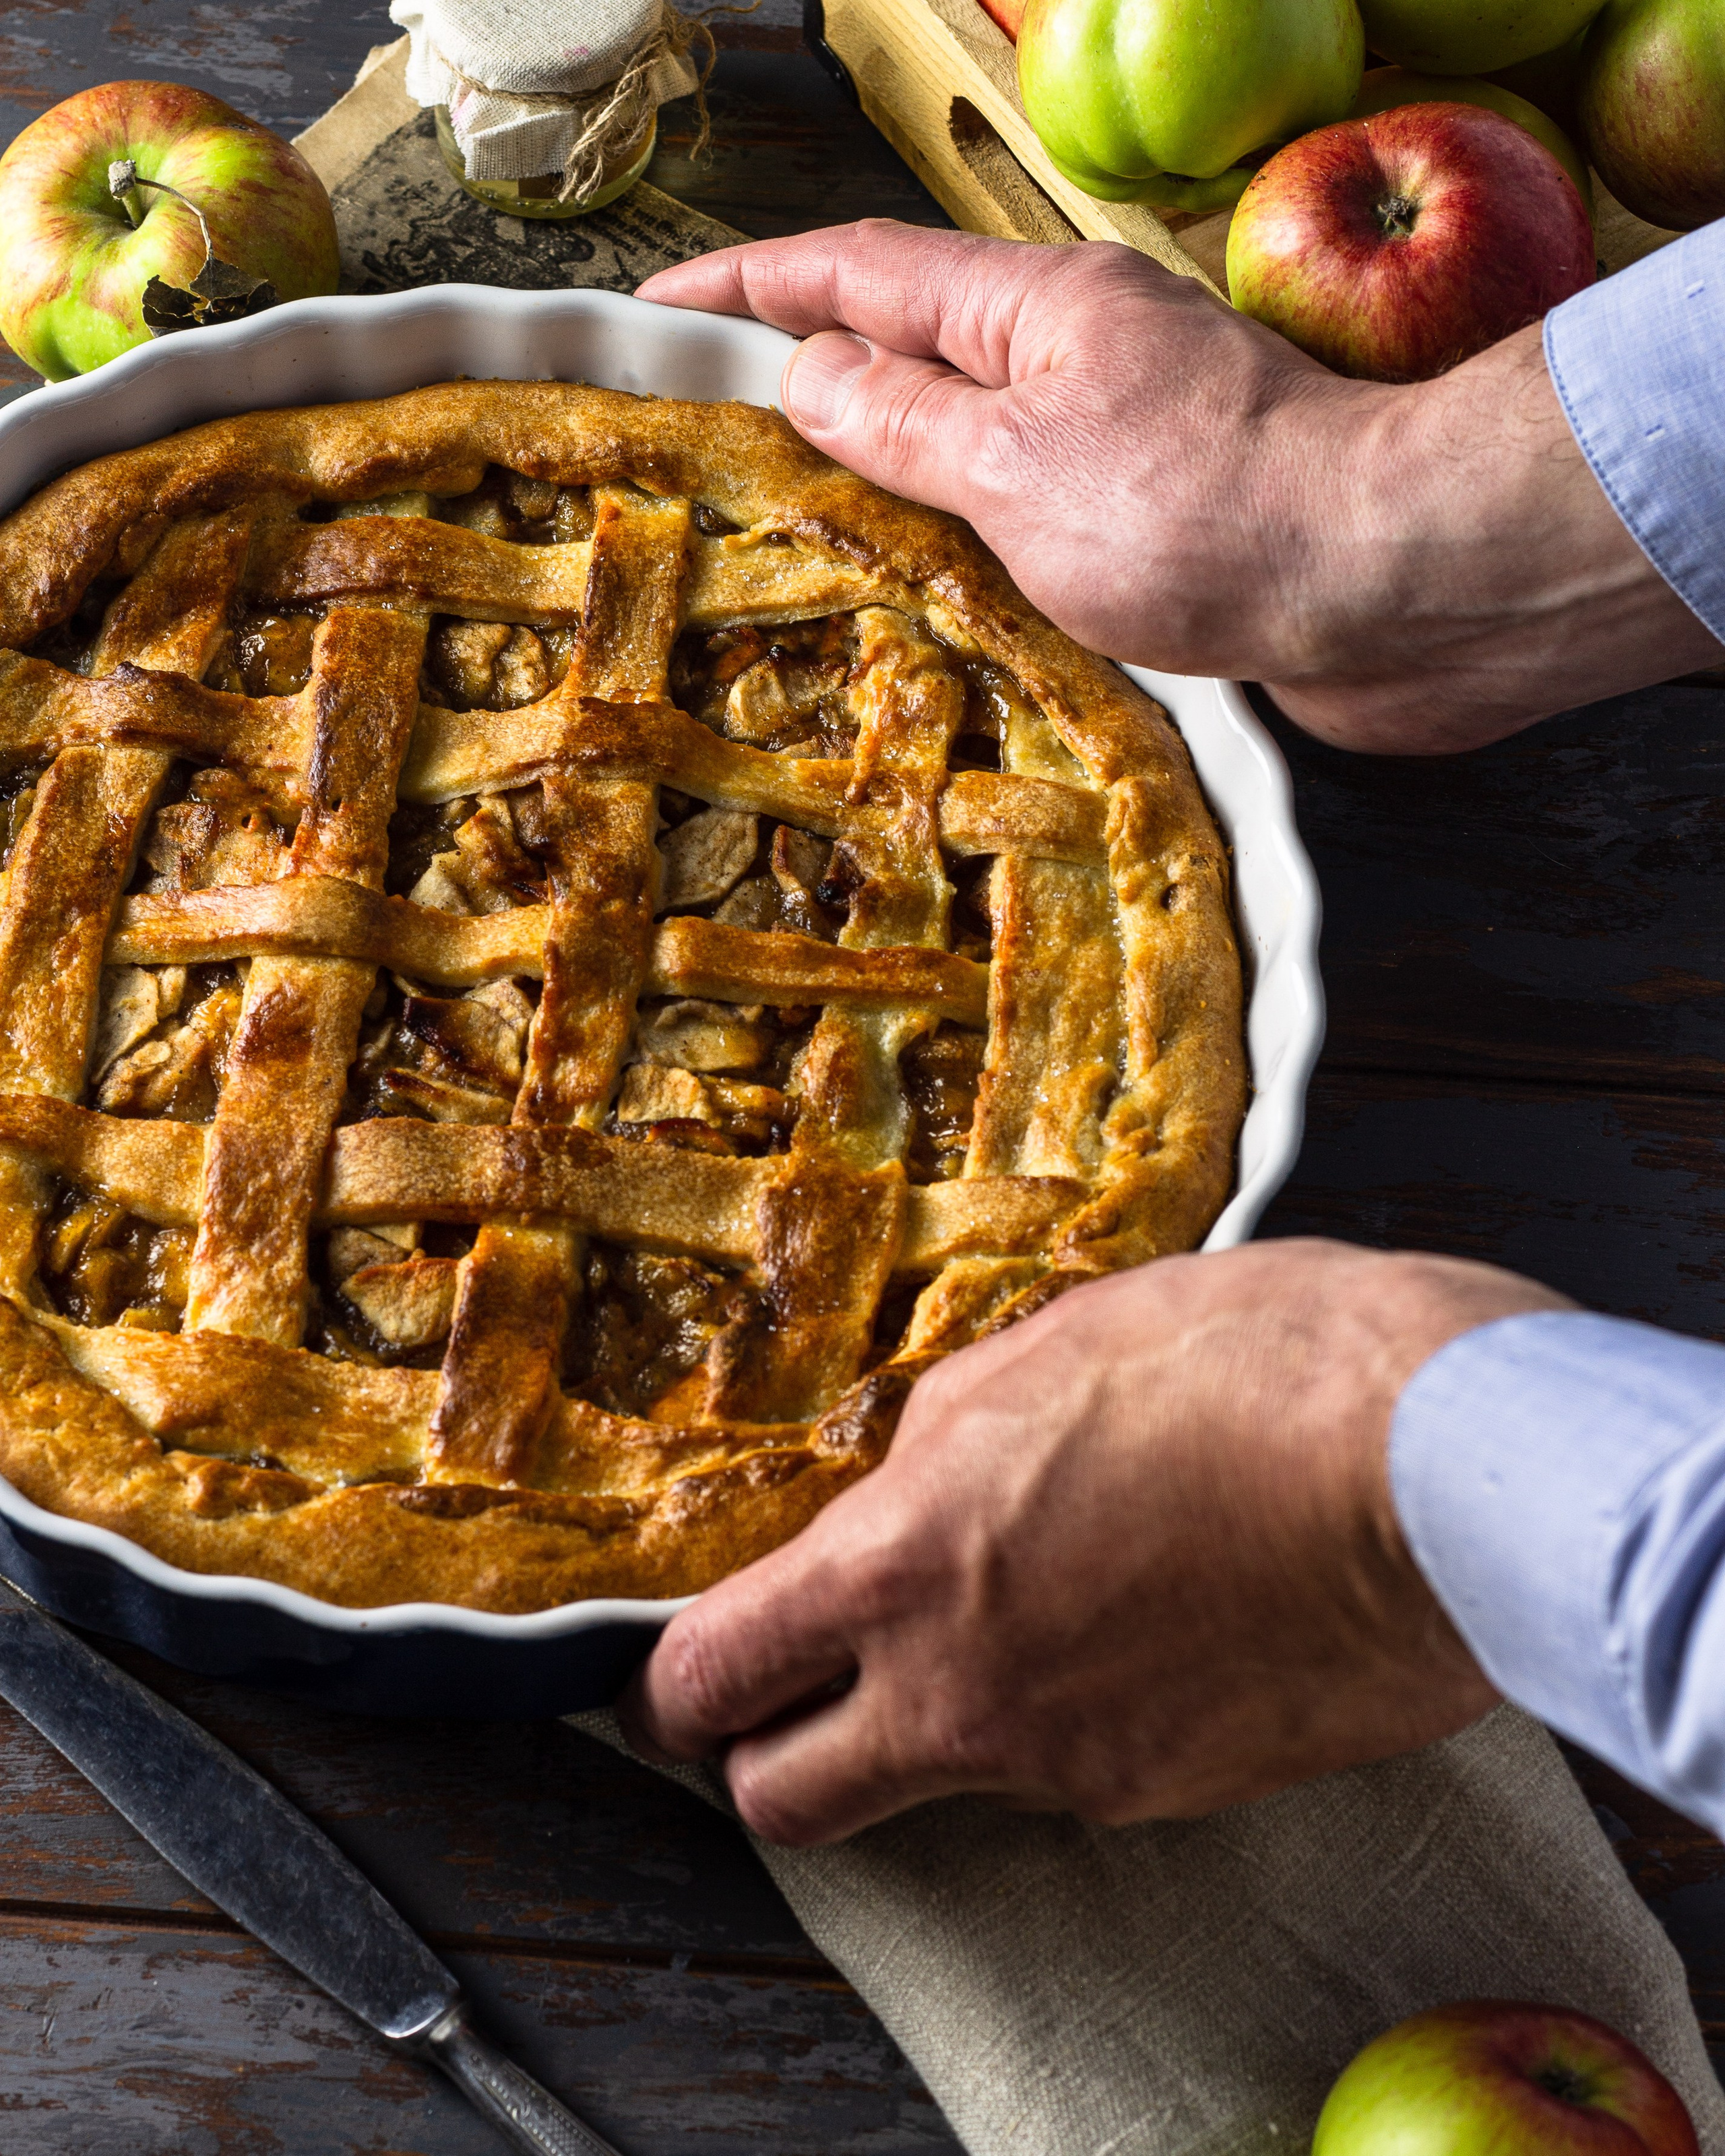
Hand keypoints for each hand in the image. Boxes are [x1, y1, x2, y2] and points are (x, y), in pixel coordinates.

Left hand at [620, 1239, 1567, 1845]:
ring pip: (941, 1787)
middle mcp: (966, 1697)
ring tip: (1028, 1609)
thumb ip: (942, 1436)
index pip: (710, 1677)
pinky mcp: (1176, 1794)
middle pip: (786, 1801)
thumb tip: (910, 1480)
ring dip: (941, 1725)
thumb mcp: (1047, 1348)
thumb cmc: (1251, 1365)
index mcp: (904, 1566)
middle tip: (798, 1695)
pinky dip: (1072, 1722)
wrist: (1438, 1469)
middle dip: (767, 1757)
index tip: (683, 1671)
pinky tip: (1141, 1625)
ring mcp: (1072, 1765)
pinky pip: (1075, 1774)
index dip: (673, 1687)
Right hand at [639, 222, 1719, 751]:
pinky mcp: (1160, 528)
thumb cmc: (1210, 515)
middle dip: (805, 374)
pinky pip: (1025, 521)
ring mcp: (1123, 442)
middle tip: (704, 429)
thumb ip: (904, 423)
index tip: (659, 301)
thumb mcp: (1017, 462)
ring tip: (787, 520)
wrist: (1392, 593)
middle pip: (913, 349)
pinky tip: (921, 594)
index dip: (749, 282)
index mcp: (1036, 310)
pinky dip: (960, 543)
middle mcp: (1080, 361)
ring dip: (881, 470)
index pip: (860, 272)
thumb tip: (806, 375)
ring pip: (968, 443)